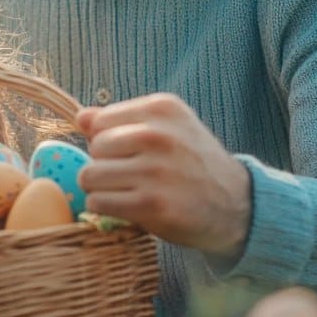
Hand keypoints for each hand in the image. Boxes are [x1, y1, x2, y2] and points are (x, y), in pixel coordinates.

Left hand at [76, 93, 250, 258]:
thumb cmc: (194, 163)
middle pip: (94, 148)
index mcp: (162, 108)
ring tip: (125, 191)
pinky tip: (127, 207)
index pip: (99, 121)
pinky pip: (98, 202)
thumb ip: (122, 119)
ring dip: (101, 188)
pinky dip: (105, 207)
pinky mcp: (152, 206)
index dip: (106, 140)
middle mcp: (158, 135)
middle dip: (104, 163)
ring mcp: (155, 171)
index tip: (127, 152)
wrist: (236, 204)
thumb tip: (80, 117)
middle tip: (129, 175)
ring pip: (90, 176)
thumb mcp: (169, 128)